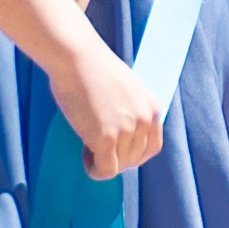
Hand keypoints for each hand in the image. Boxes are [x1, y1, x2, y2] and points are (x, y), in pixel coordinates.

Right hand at [52, 51, 168, 182]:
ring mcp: (126, 130)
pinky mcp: (106, 138)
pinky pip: (106, 171)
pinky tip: (84, 154)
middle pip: (134, 160)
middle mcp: (144, 121)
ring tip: (87, 141)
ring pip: (119, 166)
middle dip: (115, 157)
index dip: (132, 153)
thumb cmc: (93, 68)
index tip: (115, 148)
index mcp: (152, 108)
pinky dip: (95, 170)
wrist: (76, 56)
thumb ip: (130, 112)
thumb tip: (123, 138)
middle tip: (96, 143)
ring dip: (103, 161)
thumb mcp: (125, 90)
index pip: (152, 148)